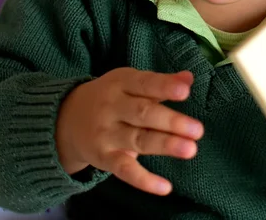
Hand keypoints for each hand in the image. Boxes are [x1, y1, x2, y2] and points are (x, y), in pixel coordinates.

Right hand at [55, 68, 203, 194]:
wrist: (67, 118)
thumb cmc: (112, 96)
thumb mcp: (131, 82)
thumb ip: (161, 82)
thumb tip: (189, 78)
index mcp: (122, 82)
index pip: (145, 83)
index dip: (165, 87)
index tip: (185, 91)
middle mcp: (112, 107)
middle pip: (144, 113)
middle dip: (171, 122)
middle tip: (198, 130)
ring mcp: (107, 134)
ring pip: (138, 140)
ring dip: (165, 145)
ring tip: (190, 150)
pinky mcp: (104, 158)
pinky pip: (124, 171)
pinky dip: (143, 180)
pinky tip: (165, 187)